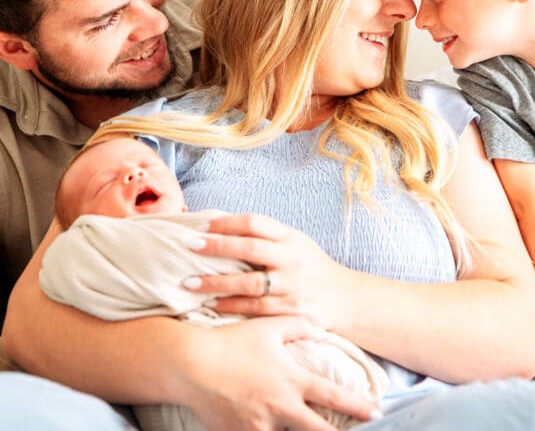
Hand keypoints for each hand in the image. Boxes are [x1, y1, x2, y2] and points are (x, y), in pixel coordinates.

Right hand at [181, 316, 377, 430]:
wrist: (190, 364)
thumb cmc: (230, 342)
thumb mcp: (267, 327)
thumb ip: (298, 325)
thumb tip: (321, 327)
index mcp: (291, 380)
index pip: (334, 397)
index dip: (358, 406)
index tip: (376, 412)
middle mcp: (280, 406)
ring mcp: (260, 425)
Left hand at [185, 214, 349, 329]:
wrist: (346, 300)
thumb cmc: (311, 268)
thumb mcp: (295, 244)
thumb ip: (265, 237)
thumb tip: (219, 223)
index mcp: (291, 238)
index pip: (256, 222)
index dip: (227, 222)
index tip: (202, 226)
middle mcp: (292, 259)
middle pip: (251, 248)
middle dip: (217, 246)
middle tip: (188, 246)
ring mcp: (293, 286)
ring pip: (250, 283)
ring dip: (217, 283)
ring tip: (189, 283)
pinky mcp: (291, 312)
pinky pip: (255, 309)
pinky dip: (231, 306)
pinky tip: (211, 304)